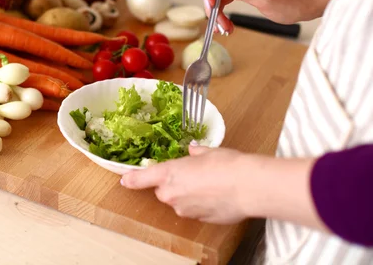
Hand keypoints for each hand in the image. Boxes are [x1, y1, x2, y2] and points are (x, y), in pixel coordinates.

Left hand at [120, 143, 249, 223]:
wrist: (248, 187)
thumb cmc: (227, 165)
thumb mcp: (208, 152)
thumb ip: (195, 154)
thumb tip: (193, 152)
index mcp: (169, 173)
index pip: (142, 178)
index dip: (132, 179)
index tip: (124, 180)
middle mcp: (172, 193)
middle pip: (163, 191)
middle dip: (173, 185)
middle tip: (192, 175)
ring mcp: (184, 209)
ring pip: (179, 202)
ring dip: (189, 195)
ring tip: (210, 185)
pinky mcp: (198, 220)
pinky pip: (194, 211)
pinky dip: (201, 205)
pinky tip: (217, 196)